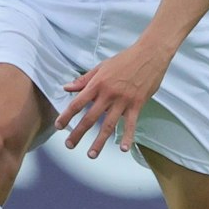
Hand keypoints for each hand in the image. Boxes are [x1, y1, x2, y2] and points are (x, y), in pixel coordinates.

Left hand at [56, 40, 174, 158]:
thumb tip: (66, 87)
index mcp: (98, 84)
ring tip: (91, 154)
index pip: (78, 103)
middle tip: (69, 145)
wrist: (150, 54)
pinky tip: (123, 148)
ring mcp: (123, 101)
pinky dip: (127, 137)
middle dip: (78, 133)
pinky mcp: (137, 104)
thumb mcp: (102, 66)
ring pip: (109, 125)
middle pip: (90, 118)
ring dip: (99, 141)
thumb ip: (84, 79)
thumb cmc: (125, 58)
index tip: (59, 126)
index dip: (66, 115)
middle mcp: (108, 94)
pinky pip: (131, 124)